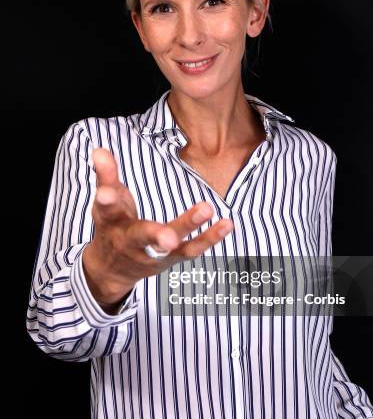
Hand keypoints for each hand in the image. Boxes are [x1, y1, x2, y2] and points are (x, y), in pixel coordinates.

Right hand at [82, 148, 233, 311]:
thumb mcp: (105, 202)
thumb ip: (106, 176)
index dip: (107, 199)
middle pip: (142, 236)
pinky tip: (227, 224)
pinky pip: (192, 250)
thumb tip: (99, 149)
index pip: (107, 209)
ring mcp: (152, 253)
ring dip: (188, 228)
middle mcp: (130, 242)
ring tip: (207, 209)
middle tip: (169, 236)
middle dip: (155, 234)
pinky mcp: (171, 258)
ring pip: (172, 246)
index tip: (106, 192)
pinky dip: (210, 238)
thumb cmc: (112, 227)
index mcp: (110, 223)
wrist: (112, 270)